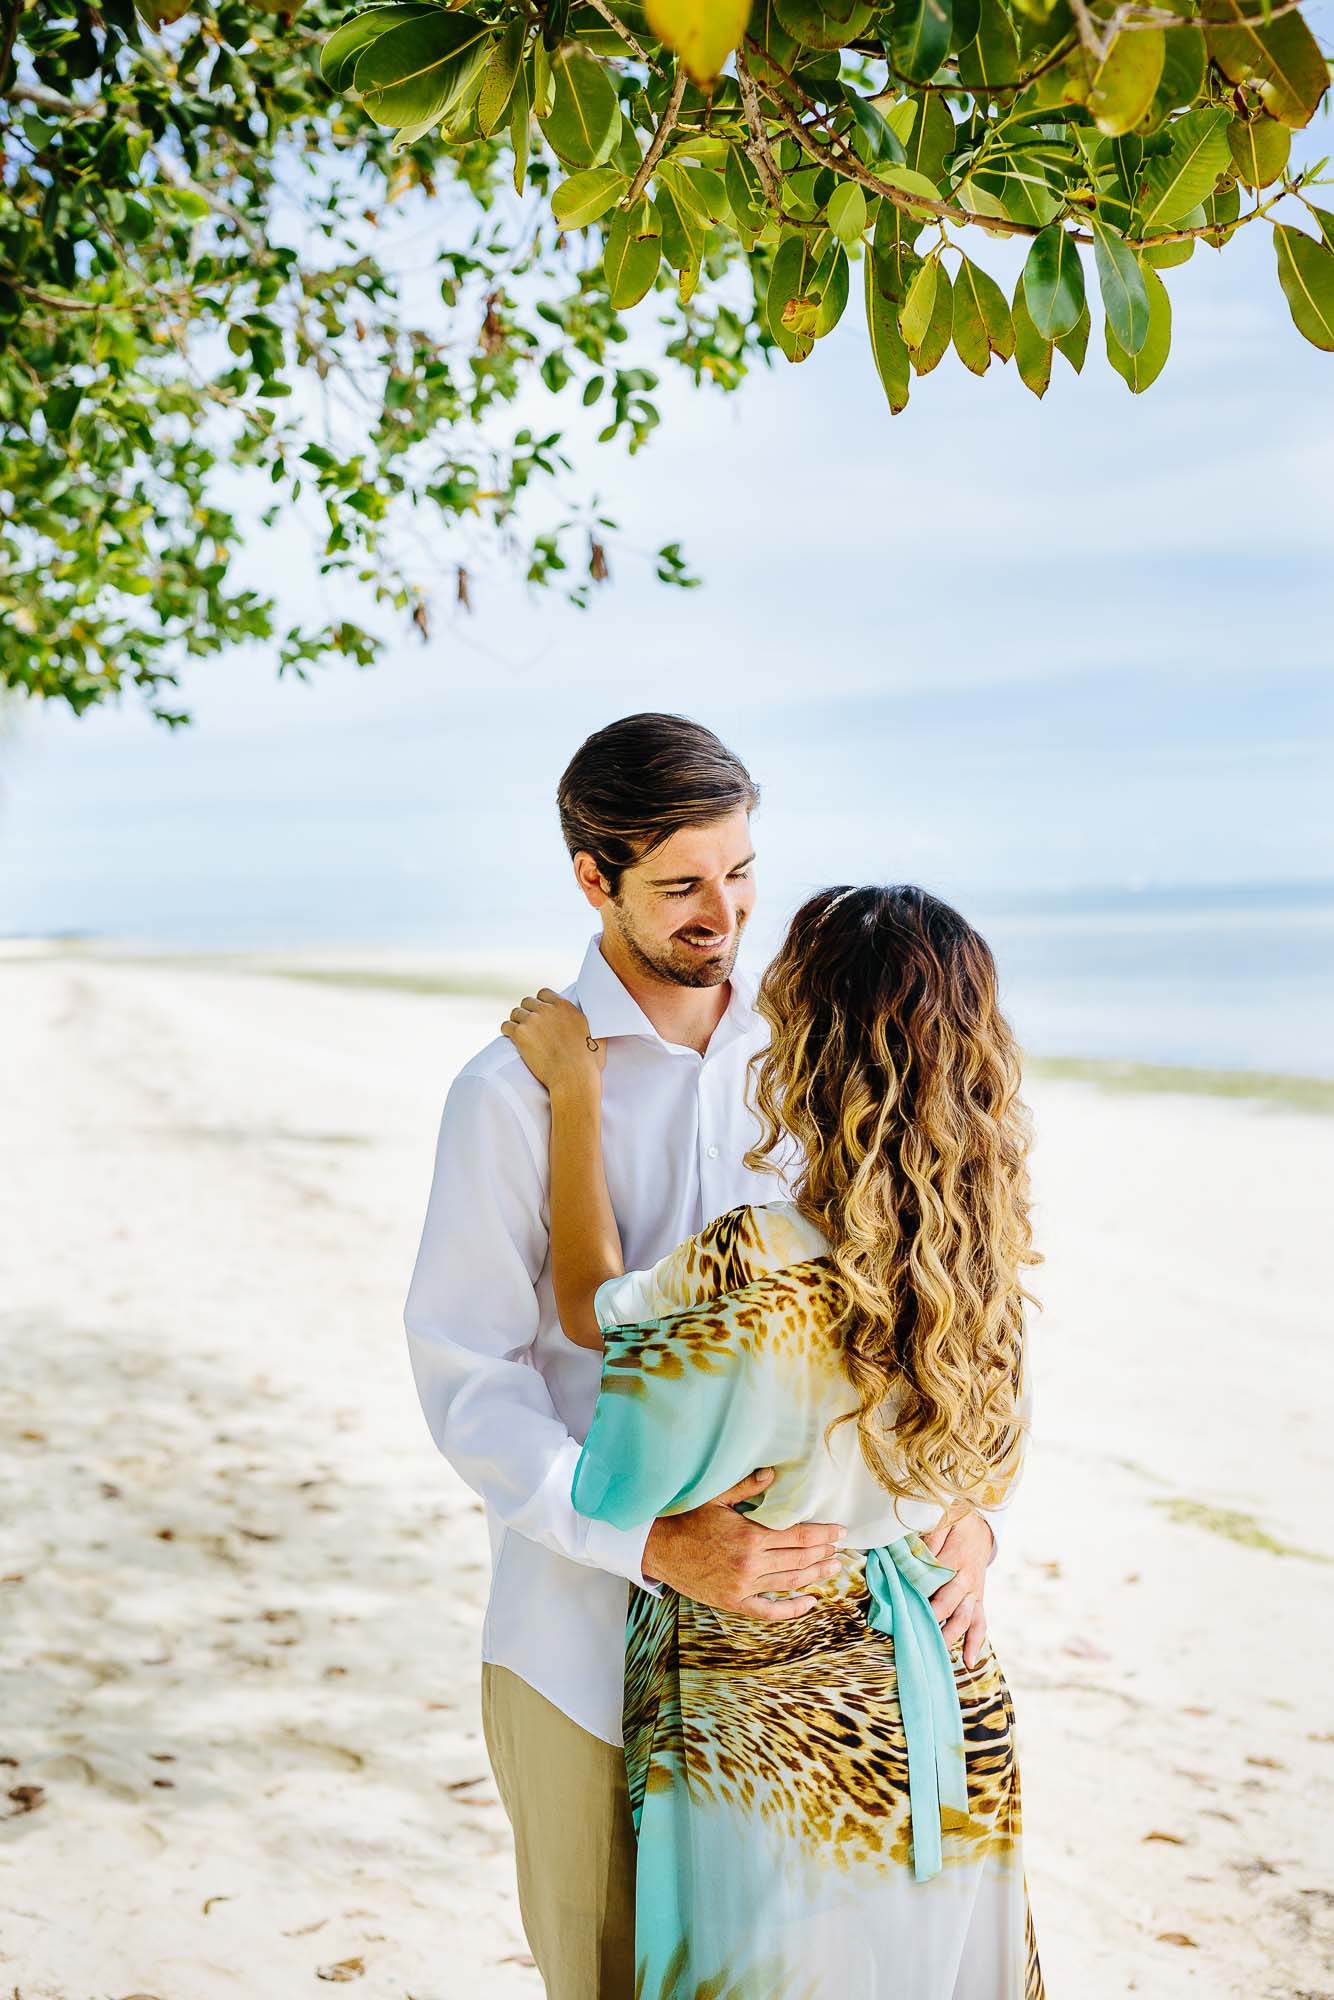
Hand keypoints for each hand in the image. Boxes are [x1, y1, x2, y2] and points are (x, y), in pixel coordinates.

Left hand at [499, 987, 605, 1093]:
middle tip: (528, 1025)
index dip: (540, 1002)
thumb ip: (592, 1025)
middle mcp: (547, 1009)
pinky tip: (510, 1037)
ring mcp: (532, 1020)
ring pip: (515, 1013)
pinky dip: (507, 1031)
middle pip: (527, 1002)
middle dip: (527, 1012)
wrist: (573, 1076)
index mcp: (565, 1007)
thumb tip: (598, 1026)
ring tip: (518, 1032)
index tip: (539, 1011)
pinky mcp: (520, 1034)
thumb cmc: (588, 1062)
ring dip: (516, 1021)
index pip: (544, 993)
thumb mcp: (598, 1036)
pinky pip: (506, 1026)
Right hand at [642, 1468, 844, 1622]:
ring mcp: (743, 1586)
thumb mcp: (717, 1498)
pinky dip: (792, 1609)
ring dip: (816, 1576)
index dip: (824, 1533)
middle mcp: (751, 1564)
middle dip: (824, 1552)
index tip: (841, 1530)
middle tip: (840, 1547)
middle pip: (800, 1559)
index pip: (799, 1535)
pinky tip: (810, 1602)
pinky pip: (770, 1611)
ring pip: (790, 1582)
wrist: (660, 1549)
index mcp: (751, 1536)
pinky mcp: (734, 1602)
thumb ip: (747, 1487)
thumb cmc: (688, 1520)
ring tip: (833, 1568)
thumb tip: (772, 1474)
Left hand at [920, 1508, 993, 1668]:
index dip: (920, 1590)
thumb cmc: (956, 1524)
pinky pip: (980, 1624)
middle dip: (933, 1618)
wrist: (981, 1529)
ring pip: (965, 1618)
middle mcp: (967, 1579)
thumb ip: (931, 1536)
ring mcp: (974, 1593)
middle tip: (916, 1632)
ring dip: (951, 1636)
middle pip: (950, 1603)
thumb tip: (918, 1554)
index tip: (903, 1602)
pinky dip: (975, 1643)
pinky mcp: (978, 1601)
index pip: (936, 1578)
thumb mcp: (944, 1520)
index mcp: (956, 1557)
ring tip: (938, 1653)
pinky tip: (969, 1662)